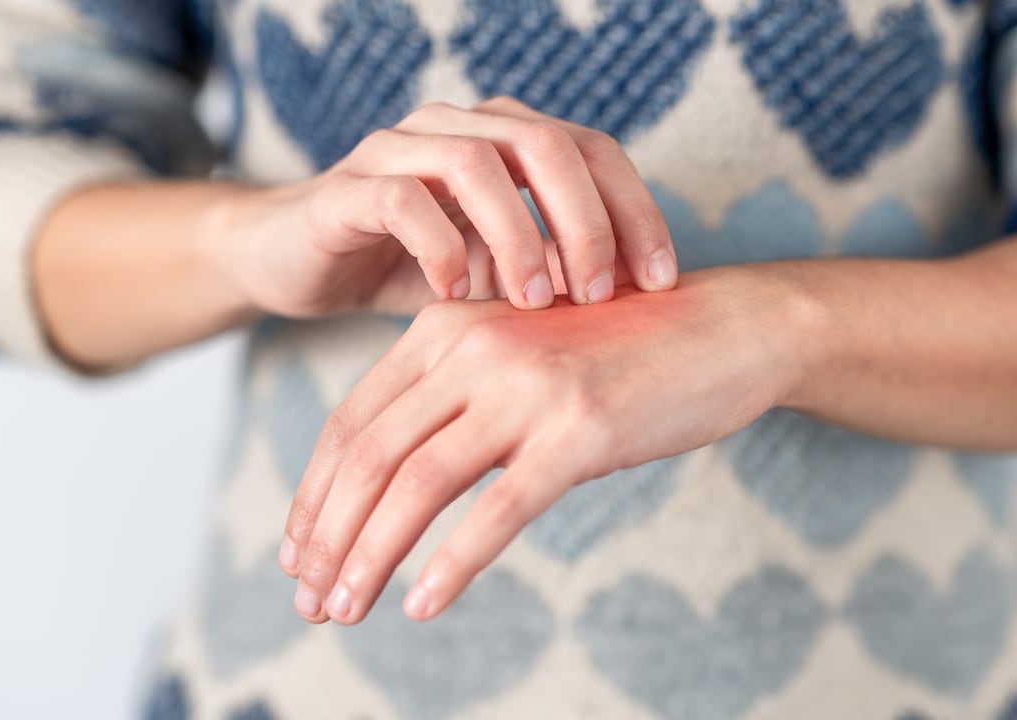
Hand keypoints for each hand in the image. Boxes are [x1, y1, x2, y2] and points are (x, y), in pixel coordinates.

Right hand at [221, 97, 676, 317]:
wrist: (295, 261)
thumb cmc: (404, 266)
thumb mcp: (493, 272)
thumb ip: (550, 270)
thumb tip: (630, 305)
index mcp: (501, 138)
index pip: (592, 151)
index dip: (635, 211)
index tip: (660, 282)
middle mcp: (455, 127)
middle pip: (546, 144)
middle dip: (585, 222)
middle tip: (596, 296)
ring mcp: (396, 150)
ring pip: (476, 163)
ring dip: (517, 235)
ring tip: (533, 302)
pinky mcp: (346, 188)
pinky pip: (401, 200)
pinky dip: (440, 246)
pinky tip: (456, 295)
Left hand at [277, 267, 811, 622]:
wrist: (725, 327)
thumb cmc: (615, 353)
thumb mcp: (517, 358)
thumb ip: (455, 402)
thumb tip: (394, 490)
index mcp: (445, 329)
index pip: (352, 423)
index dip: (314, 496)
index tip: (296, 553)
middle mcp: (473, 349)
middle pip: (369, 456)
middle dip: (326, 537)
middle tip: (306, 598)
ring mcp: (526, 388)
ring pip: (416, 484)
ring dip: (369, 557)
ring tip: (344, 610)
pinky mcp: (580, 431)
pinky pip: (498, 511)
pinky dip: (452, 564)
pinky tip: (423, 604)